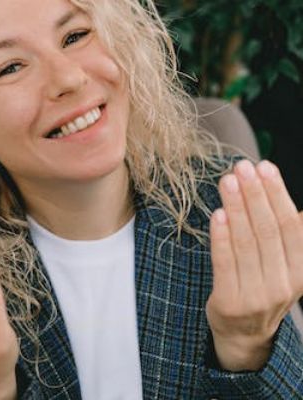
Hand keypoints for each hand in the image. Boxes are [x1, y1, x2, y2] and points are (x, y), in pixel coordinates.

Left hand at [207, 159, 302, 370]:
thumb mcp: (287, 265)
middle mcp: (283, 285)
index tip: (264, 167)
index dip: (277, 194)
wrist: (243, 333)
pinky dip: (221, 238)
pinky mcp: (229, 302)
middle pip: (268, 231)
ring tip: (227, 182)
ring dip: (236, 209)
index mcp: (301, 271)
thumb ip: (291, 235)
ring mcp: (256, 296)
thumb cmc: (263, 285)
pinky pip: (224, 263)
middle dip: (254, 195)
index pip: (291, 226)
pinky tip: (217, 214)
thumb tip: (301, 206)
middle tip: (241, 167)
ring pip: (246, 244)